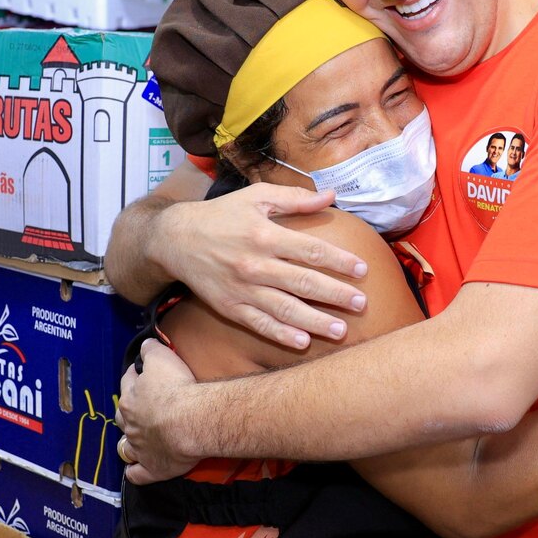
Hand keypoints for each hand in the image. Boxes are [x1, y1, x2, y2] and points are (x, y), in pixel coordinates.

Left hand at [116, 341, 204, 483]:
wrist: (190, 421)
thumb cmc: (177, 388)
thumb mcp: (162, 358)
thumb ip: (150, 350)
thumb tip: (144, 346)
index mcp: (131, 398)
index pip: (128, 383)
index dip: (135, 377)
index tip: (141, 374)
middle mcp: (131, 424)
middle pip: (123, 416)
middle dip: (128, 412)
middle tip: (140, 408)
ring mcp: (139, 448)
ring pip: (125, 447)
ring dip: (127, 444)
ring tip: (134, 442)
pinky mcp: (152, 467)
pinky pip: (137, 474)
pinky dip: (135, 472)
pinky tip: (135, 471)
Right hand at [160, 183, 367, 349]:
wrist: (175, 240)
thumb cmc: (221, 215)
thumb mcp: (256, 197)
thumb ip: (295, 198)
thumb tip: (331, 196)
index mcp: (265, 234)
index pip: (311, 250)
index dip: (339, 261)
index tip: (363, 270)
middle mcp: (255, 263)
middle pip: (303, 282)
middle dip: (336, 294)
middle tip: (362, 304)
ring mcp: (242, 288)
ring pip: (284, 308)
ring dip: (315, 321)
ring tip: (341, 330)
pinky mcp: (229, 307)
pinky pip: (258, 324)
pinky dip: (280, 334)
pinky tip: (302, 342)